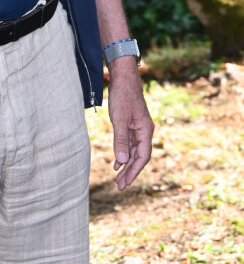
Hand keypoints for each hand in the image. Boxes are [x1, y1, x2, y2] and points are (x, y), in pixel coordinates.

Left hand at [107, 56, 153, 190]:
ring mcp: (138, 127)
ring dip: (126, 164)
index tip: (125, 183)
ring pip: (133, 151)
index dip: (134, 171)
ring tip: (118, 178)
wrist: (123, 77)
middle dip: (130, 171)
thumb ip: (121, 140)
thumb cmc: (123, 96)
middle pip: (139, 156)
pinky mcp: (130, 123)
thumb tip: (122, 161)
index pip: (143, 157)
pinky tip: (117, 162)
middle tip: (120, 186)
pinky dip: (123, 152)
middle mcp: (144, 131)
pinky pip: (129, 143)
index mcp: (146, 131)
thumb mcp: (119, 119)